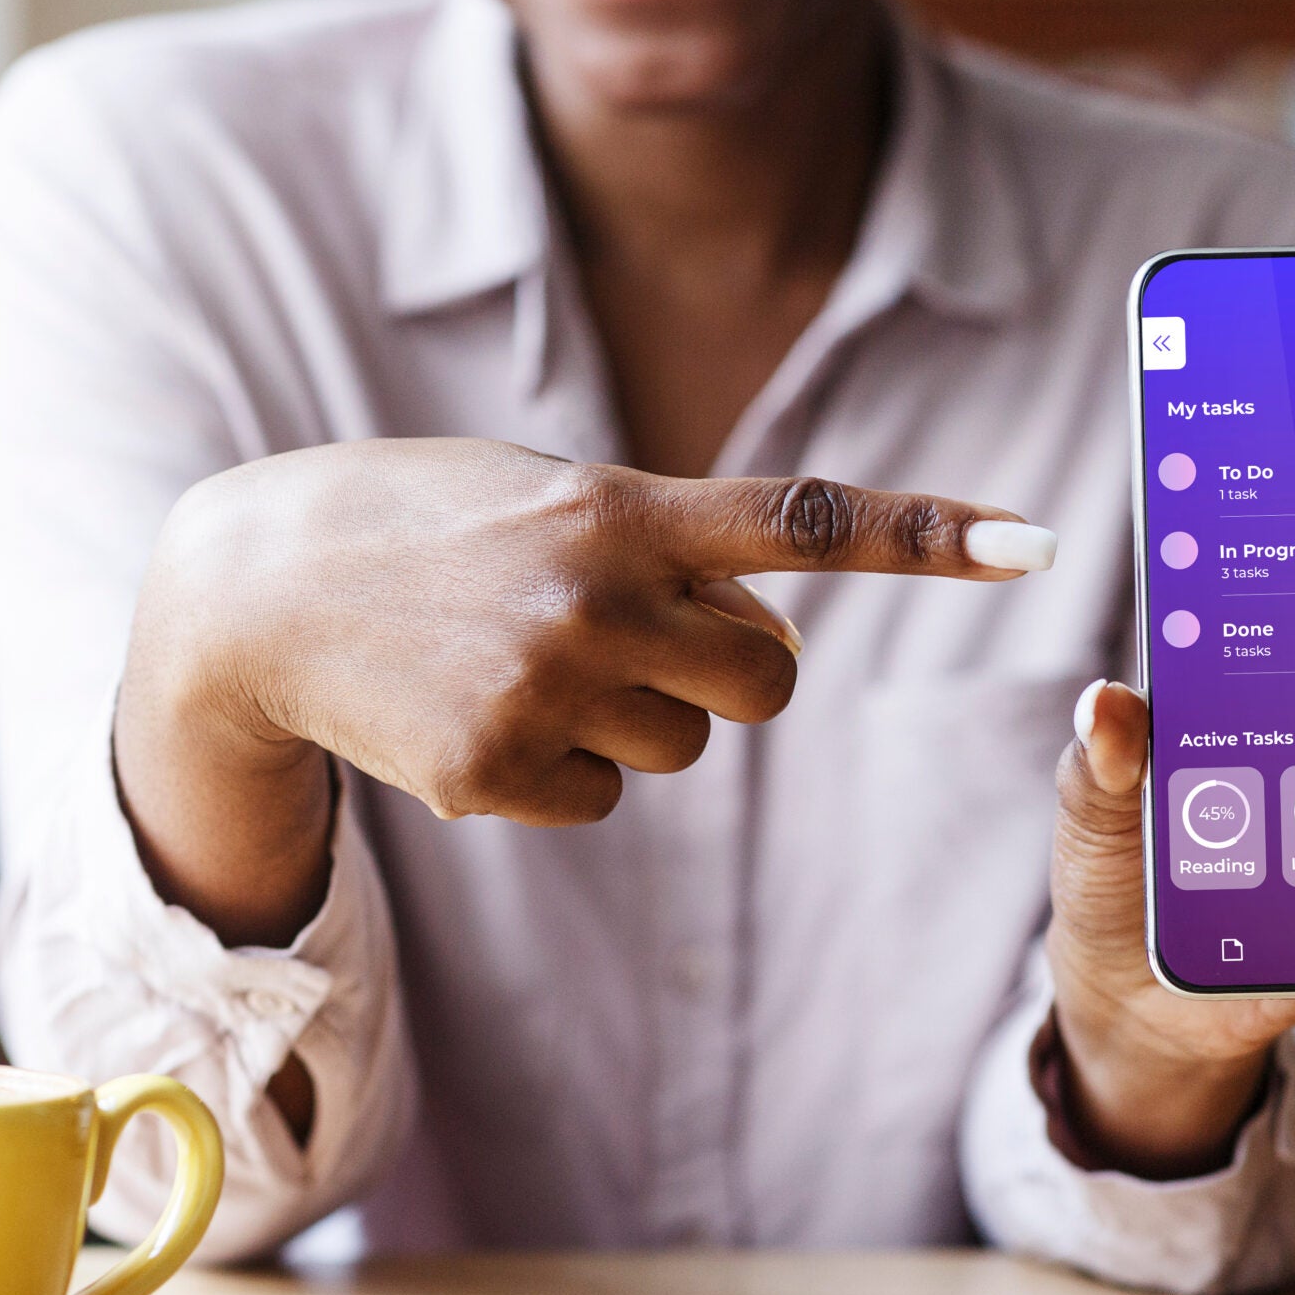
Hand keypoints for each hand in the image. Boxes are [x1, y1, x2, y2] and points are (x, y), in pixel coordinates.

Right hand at [114, 437, 1056, 948]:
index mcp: (622, 503)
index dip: (931, 532)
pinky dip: (557, 773)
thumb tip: (765, 641)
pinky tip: (475, 717)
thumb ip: (663, 543)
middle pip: (769, 683)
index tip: (1039, 543)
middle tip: (642, 642)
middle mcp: (598, 594)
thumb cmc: (425, 528)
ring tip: (519, 664)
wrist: (255, 593)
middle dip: (730, 674)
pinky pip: (602, 800)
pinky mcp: (494, 772)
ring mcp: (545, 688)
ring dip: (628, 719)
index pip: (808, 519)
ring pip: (683, 749)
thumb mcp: (545, 494)